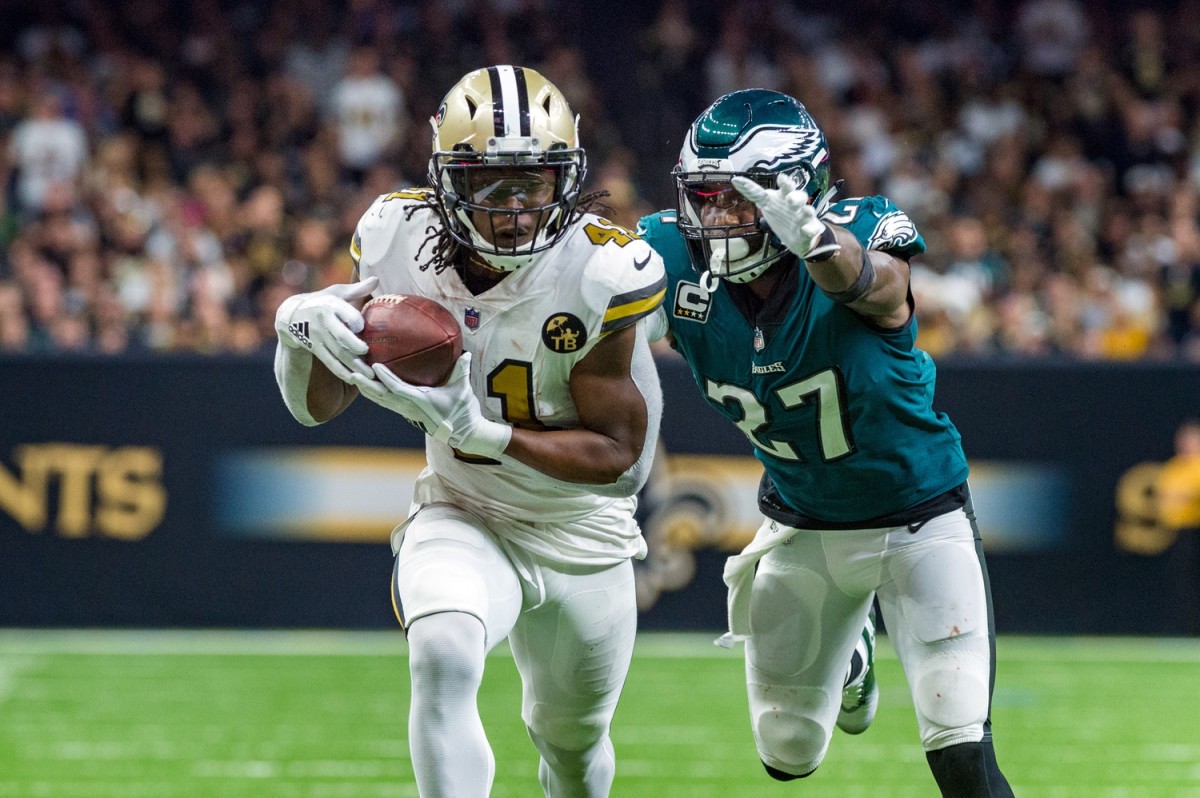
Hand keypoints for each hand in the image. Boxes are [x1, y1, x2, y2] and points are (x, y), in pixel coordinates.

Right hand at [274, 277, 378, 381]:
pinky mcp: (316, 349)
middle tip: (367, 352)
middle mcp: (323, 322)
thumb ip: (356, 289)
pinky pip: (330, 362)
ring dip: (352, 364)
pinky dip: (342, 371)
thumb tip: (376, 279)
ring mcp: (319, 338)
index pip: (342, 312)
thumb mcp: (336, 292)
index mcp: (330, 305)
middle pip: (340, 335)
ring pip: (337, 352)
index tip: (362, 326)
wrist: (292, 316)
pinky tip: (354, 379)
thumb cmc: (321, 301)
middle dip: (354, 345)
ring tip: (369, 374)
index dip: (352, 319)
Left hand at [360, 352, 511, 458]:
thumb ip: (462, 370)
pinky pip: (384, 403)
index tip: (374, 366)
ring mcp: (406, 411)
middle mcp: (409, 407)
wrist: (462, 432)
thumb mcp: (463, 389)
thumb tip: (466, 352)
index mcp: (421, 400)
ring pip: (380, 400)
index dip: (386, 378)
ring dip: (365, 389)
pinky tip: (364, 386)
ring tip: (351, 376)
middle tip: (351, 371)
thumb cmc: (463, 410)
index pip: (398, 388)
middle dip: (366, 384)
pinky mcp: (405, 412)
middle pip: (382, 395)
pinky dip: (372, 394)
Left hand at [731, 173, 839, 260]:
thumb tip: (736, 181)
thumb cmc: (783, 215)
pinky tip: (805, 230)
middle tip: (789, 196)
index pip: (785, 187)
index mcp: (786, 197)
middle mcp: (796, 205)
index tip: (781, 177)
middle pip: (799, 196)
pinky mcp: (809, 230)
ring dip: (805, 210)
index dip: (784, 182)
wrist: (800, 236)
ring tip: (803, 211)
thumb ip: (754, 193)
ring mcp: (804, 217)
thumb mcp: (767, 203)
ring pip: (808, 211)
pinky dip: (809, 230)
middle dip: (795, 194)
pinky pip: (811, 230)